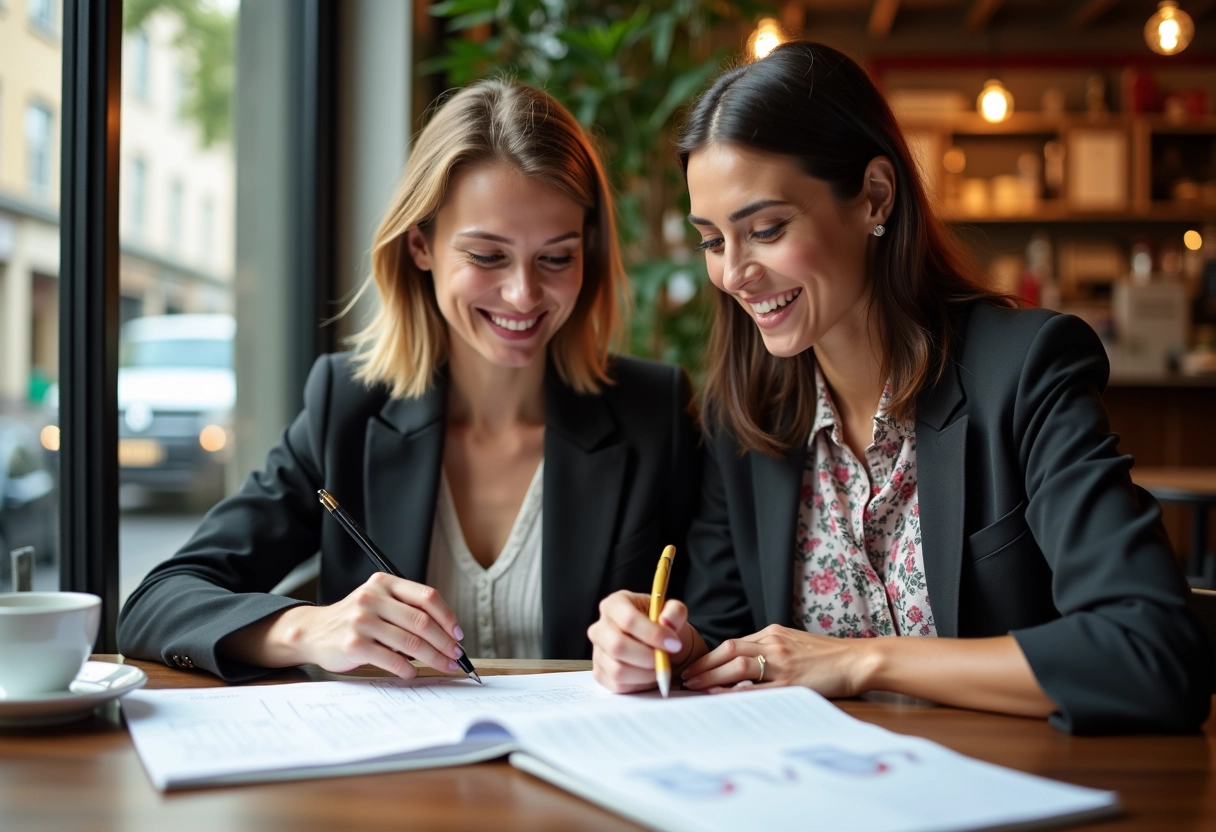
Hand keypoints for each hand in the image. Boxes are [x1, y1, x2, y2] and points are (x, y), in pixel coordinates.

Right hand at [261, 572, 466, 679]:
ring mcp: (362, 621)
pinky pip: (392, 659)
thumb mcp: (378, 601)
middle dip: (445, 642)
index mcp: (384, 583)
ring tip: (443, 665)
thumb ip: (406, 609)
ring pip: (410, 642)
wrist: (313, 631)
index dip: (447, 617)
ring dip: (433, 658)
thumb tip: (447, 633)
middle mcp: (373, 598)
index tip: (458, 634)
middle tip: (456, 655)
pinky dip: (408, 669)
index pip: (427, 596)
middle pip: (422, 621)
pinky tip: (413, 672)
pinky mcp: (354, 645)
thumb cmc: (354, 619)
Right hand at [588, 590, 706, 692]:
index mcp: (616, 604)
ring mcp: (597, 651)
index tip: (674, 644)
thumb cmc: (664, 627)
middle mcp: (600, 627)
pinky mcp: (599, 673)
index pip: (628, 619)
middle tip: (666, 659)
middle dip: (647, 657)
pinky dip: (638, 684)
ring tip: (659, 667)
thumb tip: (666, 621)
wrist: (660, 647)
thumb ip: (675, 612)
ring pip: (617, 670)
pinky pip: (617, 685)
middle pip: (617, 646)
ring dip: (645, 673)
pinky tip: (648, 674)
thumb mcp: (674, 613)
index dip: (653, 634)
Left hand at [682, 624, 876, 697]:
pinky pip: (759, 687)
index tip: (693, 667)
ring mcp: (782, 663)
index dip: (708, 656)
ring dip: (712, 676)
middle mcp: (774, 644)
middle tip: (685, 678)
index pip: (731, 643)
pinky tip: (722, 695)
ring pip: (738, 665)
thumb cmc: (825, 655)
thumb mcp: (792, 642)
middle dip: (703, 666)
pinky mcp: (793, 682)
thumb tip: (740, 662)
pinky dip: (737, 691)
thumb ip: (767, 648)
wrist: (856, 660)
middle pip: (728, 651)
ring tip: (695, 687)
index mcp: (772, 633)